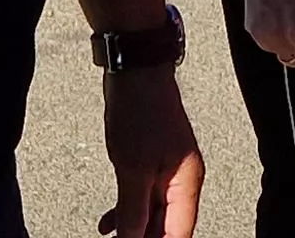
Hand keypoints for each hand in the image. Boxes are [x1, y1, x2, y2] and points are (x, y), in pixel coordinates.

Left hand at [98, 63, 201, 237]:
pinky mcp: (150, 162)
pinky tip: (108, 222)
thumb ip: (133, 209)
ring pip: (152, 213)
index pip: (178, 233)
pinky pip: (141, 195)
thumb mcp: (132, 169)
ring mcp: (166, 171)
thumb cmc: (140, 113)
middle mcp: (181, 181)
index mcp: (186, 184)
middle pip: (166, 225)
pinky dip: (126, 210)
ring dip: (132, 228)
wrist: (136, 72)